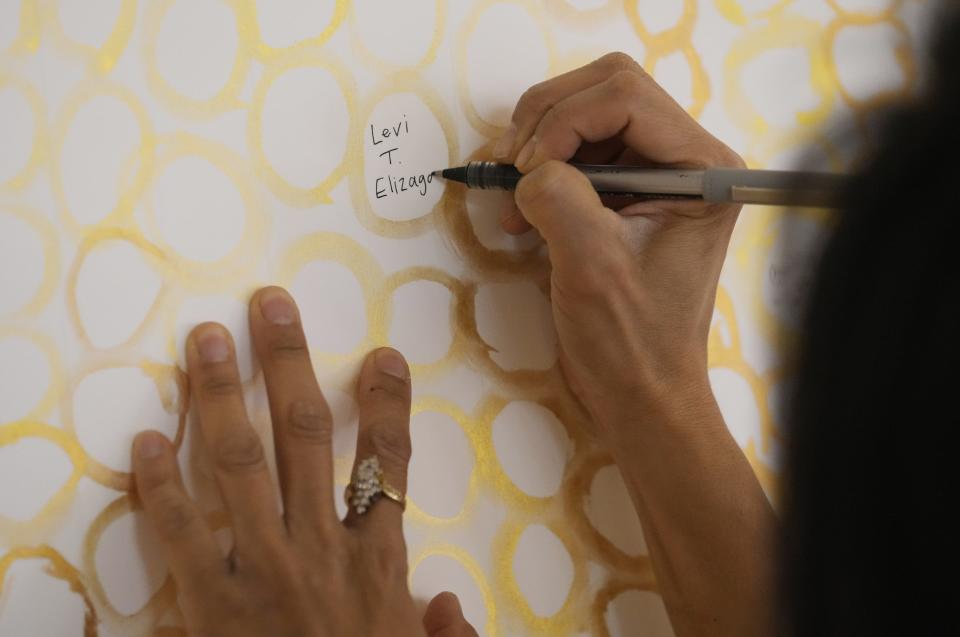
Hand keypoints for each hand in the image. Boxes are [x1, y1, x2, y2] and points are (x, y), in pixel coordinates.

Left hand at [131, 287, 476, 636]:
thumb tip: (452, 604)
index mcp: (378, 564)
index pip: (390, 467)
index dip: (388, 406)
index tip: (383, 354)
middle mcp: (321, 550)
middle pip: (305, 438)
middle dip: (287, 365)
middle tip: (269, 307)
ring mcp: (262, 570)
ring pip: (242, 465)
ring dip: (220, 397)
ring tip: (204, 343)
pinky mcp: (208, 604)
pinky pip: (183, 533)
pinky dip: (162, 486)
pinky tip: (148, 441)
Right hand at [493, 52, 744, 443]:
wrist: (640, 393)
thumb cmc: (632, 342)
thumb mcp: (593, 266)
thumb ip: (560, 197)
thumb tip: (527, 168)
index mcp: (702, 169)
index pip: (626, 95)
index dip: (564, 120)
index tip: (528, 172)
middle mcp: (684, 160)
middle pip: (605, 90)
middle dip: (547, 121)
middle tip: (511, 168)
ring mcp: (654, 176)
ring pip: (584, 116)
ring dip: (537, 147)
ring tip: (512, 199)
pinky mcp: (625, 196)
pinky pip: (575, 153)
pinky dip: (539, 171)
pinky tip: (521, 211)